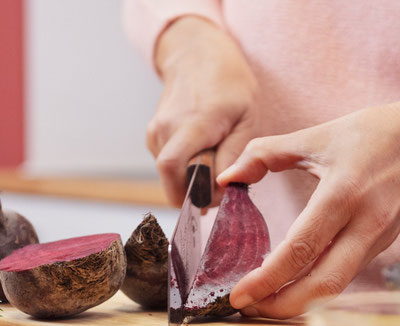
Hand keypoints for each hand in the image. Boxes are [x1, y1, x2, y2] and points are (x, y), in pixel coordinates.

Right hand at [148, 17, 258, 204]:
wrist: (197, 56)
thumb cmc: (230, 86)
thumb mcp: (247, 118)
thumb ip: (234, 155)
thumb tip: (220, 187)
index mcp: (193, 123)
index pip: (174, 170)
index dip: (197, 194)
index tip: (221, 195)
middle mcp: (166, 129)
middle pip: (172, 181)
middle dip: (195, 194)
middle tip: (219, 185)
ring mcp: (154, 133)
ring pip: (170, 176)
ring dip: (192, 179)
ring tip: (213, 157)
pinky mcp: (152, 137)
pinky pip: (168, 167)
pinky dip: (185, 168)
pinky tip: (201, 150)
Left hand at [218, 99, 399, 318]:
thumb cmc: (372, 134)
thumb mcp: (316, 135)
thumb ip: (264, 153)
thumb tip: (227, 178)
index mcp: (343, 193)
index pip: (301, 248)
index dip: (267, 278)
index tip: (238, 294)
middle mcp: (365, 224)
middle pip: (323, 285)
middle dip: (282, 305)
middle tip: (247, 308)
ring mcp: (378, 239)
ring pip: (336, 287)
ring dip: (298, 302)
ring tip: (264, 301)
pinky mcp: (382, 246)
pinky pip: (345, 274)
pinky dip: (316, 287)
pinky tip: (292, 285)